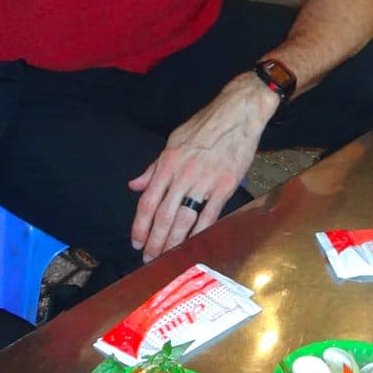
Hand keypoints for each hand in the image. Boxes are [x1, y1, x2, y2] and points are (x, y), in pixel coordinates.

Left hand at [128, 78, 271, 259]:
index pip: (148, 202)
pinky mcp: (224, 187)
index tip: (136, 242)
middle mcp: (182, 175)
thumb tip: (135, 185)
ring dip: (173, 242)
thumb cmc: (205, 125)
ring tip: (166, 258)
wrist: (237, 113)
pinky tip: (192, 247)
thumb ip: (153, 167)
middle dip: (154, 241)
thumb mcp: (173, 141)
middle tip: (148, 259)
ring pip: (183, 219)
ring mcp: (204, 182)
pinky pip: (209, 216)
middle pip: (163, 216)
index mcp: (168, 163)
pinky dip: (199, 234)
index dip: (140, 226)